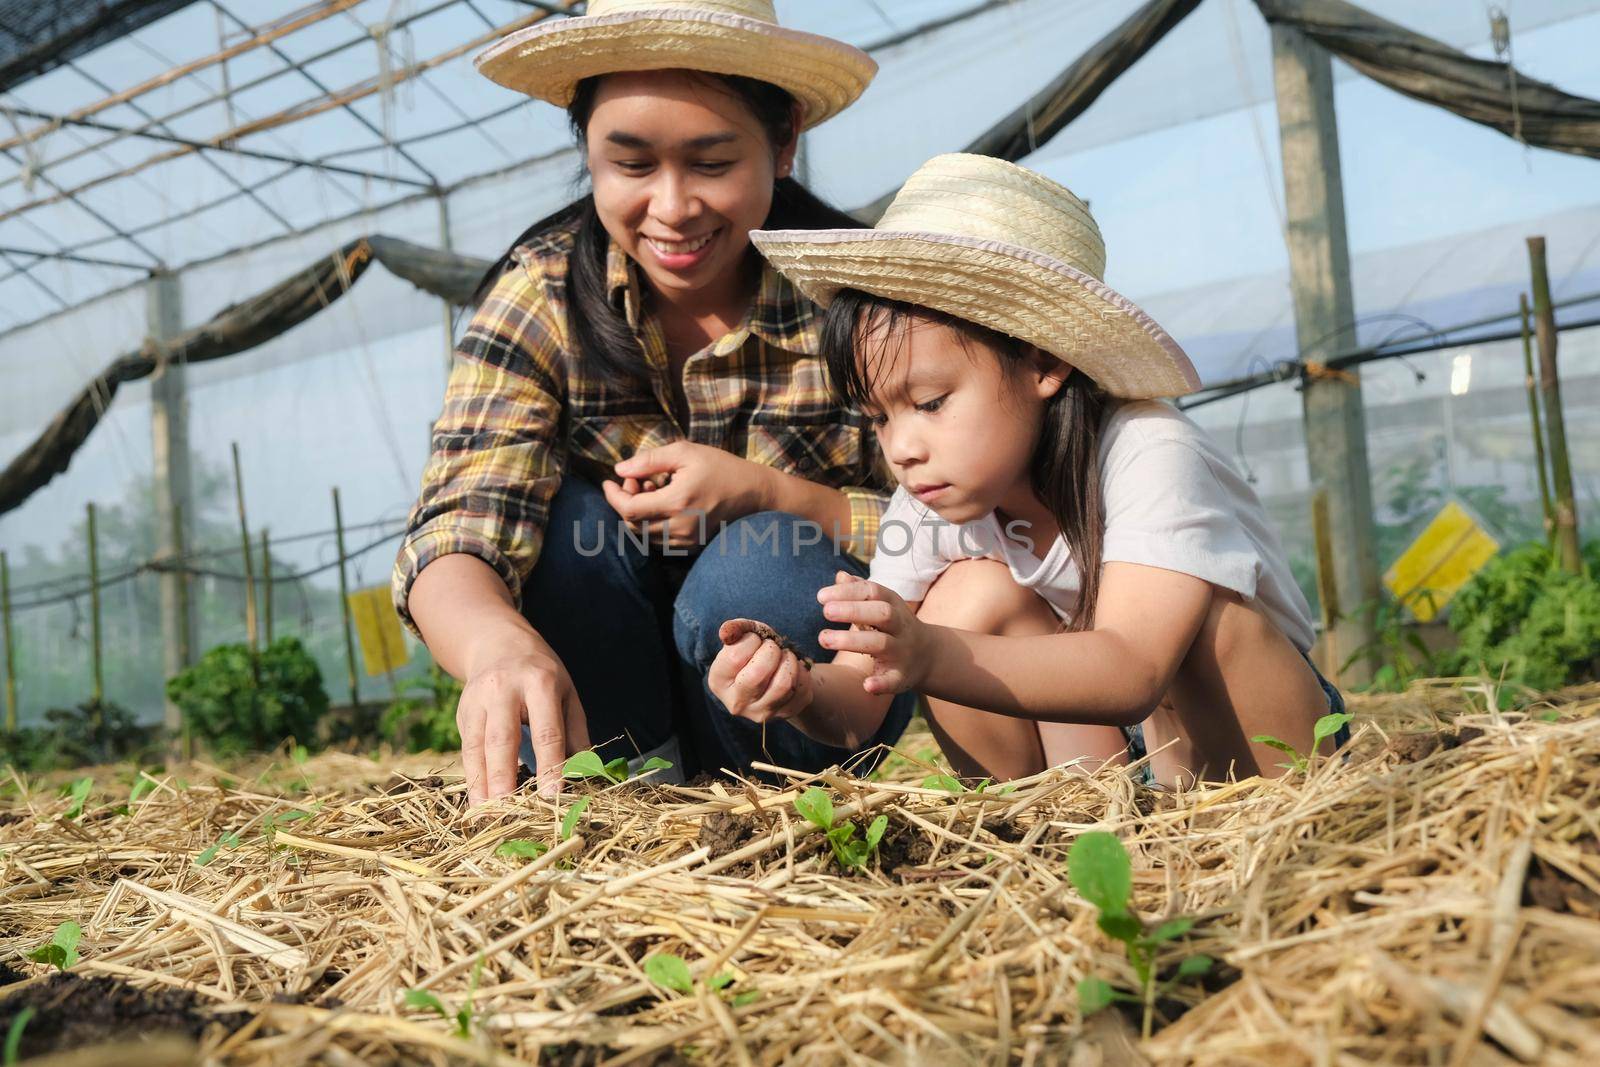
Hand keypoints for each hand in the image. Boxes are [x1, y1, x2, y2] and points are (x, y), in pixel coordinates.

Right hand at [457, 650, 590, 803]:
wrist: (498, 644)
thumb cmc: (541, 674)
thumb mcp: (567, 693)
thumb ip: (576, 732)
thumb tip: (585, 772)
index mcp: (540, 683)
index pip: (546, 730)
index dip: (550, 764)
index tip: (553, 795)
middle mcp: (504, 689)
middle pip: (502, 738)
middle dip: (504, 775)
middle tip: (508, 807)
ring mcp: (478, 699)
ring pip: (477, 745)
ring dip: (482, 781)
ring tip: (488, 810)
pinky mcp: (462, 712)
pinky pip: (466, 748)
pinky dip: (471, 775)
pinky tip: (478, 798)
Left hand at [601, 442, 773, 548]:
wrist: (753, 493)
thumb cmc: (720, 467)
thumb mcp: (685, 452)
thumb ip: (649, 460)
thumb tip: (620, 470)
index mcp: (677, 502)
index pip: (629, 510)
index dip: (613, 497)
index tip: (608, 482)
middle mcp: (680, 527)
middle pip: (633, 524)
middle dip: (625, 502)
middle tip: (637, 480)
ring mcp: (686, 540)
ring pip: (644, 535)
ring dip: (638, 514)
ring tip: (651, 490)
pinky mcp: (691, 546)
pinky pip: (659, 541)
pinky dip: (651, 524)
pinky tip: (662, 505)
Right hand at [709, 619, 815, 723]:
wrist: (775, 675)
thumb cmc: (754, 652)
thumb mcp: (744, 636)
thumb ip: (735, 629)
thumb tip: (726, 632)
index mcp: (718, 681)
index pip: (735, 657)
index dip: (751, 640)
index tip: (755, 640)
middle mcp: (737, 703)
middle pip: (759, 674)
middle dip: (771, 651)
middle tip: (772, 647)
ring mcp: (762, 712)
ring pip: (784, 684)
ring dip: (790, 660)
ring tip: (784, 656)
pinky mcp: (786, 713)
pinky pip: (801, 689)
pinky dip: (802, 671)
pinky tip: (793, 669)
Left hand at [816, 571, 931, 694]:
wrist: (928, 656)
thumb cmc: (894, 626)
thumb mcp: (882, 605)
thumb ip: (860, 592)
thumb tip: (840, 576)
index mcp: (893, 605)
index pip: (872, 592)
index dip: (848, 592)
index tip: (821, 596)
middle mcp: (900, 626)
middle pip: (881, 614)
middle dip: (853, 611)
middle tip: (825, 612)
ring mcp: (902, 651)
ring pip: (881, 644)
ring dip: (852, 641)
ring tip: (823, 639)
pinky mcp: (902, 676)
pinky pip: (894, 680)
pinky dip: (881, 684)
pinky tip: (866, 686)